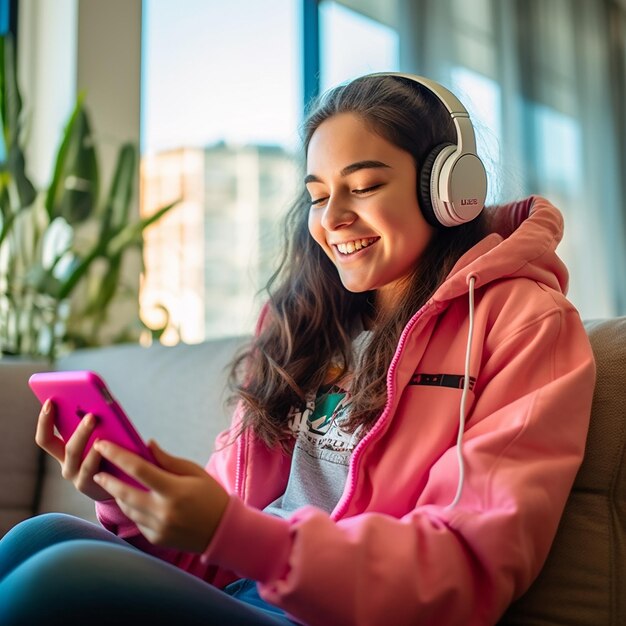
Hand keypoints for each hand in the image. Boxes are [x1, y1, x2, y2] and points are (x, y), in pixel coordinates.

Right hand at [35, 399, 112, 500]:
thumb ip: (96, 426)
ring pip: (75, 454)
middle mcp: (66, 464)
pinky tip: (104, 445)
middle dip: (71, 426)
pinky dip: (97, 455)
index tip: (50, 401)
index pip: (45, 437)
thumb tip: (98, 403)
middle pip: (59, 445)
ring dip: (84, 436)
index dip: (44, 420)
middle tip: (89, 413)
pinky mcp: (89, 485)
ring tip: (94, 422)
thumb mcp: (100, 440)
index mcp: (64, 452)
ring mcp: (76, 476)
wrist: (119, 489)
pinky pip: (90, 469)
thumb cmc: (109, 458)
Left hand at [92, 439, 228, 552]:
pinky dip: (133, 509)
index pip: (139, 469)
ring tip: (113, 484)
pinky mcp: (156, 539)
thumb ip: (168, 460)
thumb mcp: (195, 472)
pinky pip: (137, 521)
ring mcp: (158, 528)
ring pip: (128, 509)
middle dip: (108, 481)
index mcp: (174, 490)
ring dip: (119, 495)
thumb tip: (147, 445)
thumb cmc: (211, 496)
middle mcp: (163, 511)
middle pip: (125, 493)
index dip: (118, 455)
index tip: (103, 445)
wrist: (223, 531)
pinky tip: (134, 501)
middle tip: (97, 470)